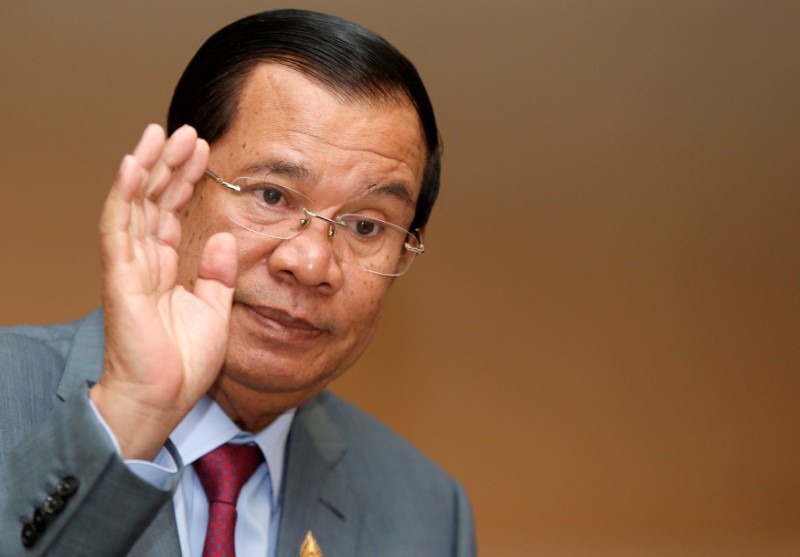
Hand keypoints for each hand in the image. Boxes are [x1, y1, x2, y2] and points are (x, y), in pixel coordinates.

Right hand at [90, 124, 236, 459]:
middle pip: (153, 200)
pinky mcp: (120, 278)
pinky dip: (125, 196)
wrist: (165, 397)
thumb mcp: (214, 309)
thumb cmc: (185, 360)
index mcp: (166, 266)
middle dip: (169, 164)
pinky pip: (119, 229)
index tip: (203, 150)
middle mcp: (145, 260)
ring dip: (147, 167)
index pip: (173, 211)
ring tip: (160, 133)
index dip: (186, 180)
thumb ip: (218, 273)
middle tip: (186, 130)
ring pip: (134, 204)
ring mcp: (129, 266)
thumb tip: (224, 238)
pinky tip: (135, 167)